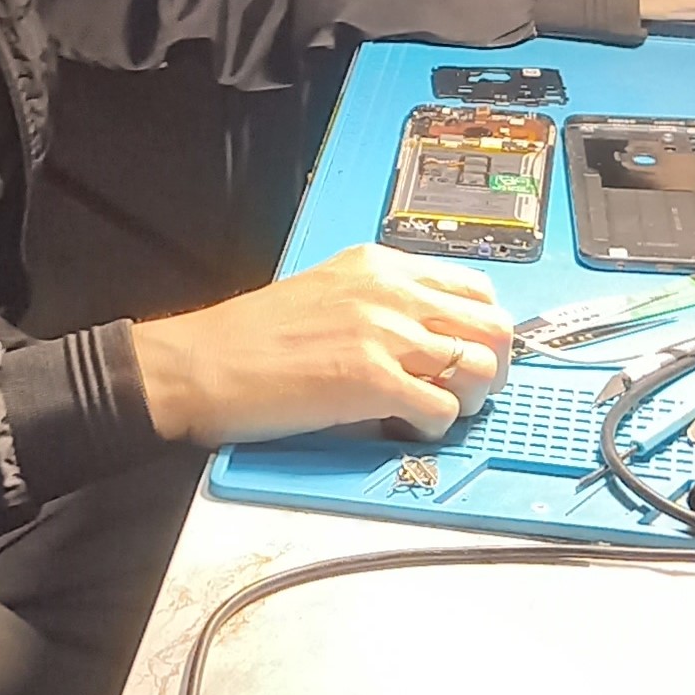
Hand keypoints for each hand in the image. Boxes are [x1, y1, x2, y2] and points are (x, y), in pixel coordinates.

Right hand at [131, 243, 514, 448]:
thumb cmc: (250, 338)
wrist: (201, 363)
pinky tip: (402, 426)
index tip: (469, 353)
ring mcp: (385, 335)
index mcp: (379, 266)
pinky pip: (444, 410)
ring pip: (480, 367)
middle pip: (493, 326)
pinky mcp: (373, 381)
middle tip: (462, 391)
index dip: (481, 329)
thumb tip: (425, 342)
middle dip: (491, 367)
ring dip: (468, 398)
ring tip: (434, 410)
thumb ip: (380, 305)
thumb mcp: (326, 294)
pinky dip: (434, 427)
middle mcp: (390, 293)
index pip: (475, 287)